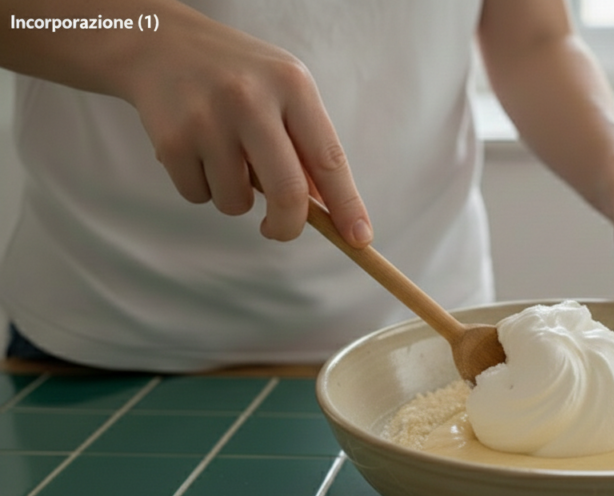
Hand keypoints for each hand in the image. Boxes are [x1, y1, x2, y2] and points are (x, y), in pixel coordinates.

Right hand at [121, 8, 371, 244]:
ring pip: (237, 202)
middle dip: (288, 225)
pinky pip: (199, 197)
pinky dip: (201, 188)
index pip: (329, 159)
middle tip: (279, 230)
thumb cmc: (236, 76)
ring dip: (235, 198)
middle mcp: (252, 99)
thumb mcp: (281, 91)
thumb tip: (324, 210)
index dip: (347, 205)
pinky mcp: (172, 140)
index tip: (359, 239)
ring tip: (223, 159)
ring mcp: (209, 119)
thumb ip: (305, 144)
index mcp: (292, 86)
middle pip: (287, 192)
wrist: (158, 43)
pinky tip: (195, 152)